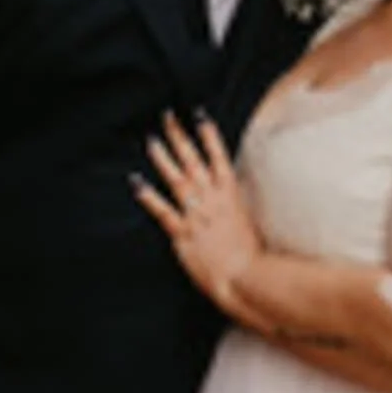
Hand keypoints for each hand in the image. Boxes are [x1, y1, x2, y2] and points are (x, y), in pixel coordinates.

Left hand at [134, 111, 262, 312]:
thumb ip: (238, 208)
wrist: (247, 277)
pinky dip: (149, 196)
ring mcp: (197, 215)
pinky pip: (162, 211)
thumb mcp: (251, 223)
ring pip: (177, 179)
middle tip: (168, 117)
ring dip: (163, 158)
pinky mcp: (184, 233)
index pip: (218, 156)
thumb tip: (233, 199)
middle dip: (180, 136)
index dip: (208, 134)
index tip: (199, 115)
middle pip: (193, 160)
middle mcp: (213, 200)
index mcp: (231, 195)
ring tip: (152, 141)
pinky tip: (137, 183)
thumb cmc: (255, 257)